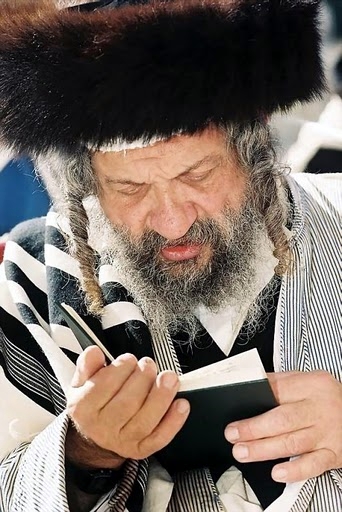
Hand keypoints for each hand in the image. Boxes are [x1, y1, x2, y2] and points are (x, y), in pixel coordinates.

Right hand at [66, 346, 189, 466]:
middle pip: (128, 403)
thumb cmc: (93, 403)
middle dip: (144, 378)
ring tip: (170, 378)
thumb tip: (94, 352)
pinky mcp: (141, 449)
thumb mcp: (83, 381)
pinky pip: (159, 438)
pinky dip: (174, 421)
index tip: (130, 359)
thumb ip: (88, 364)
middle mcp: (102, 427)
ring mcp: (122, 441)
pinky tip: (181, 404)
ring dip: (162, 396)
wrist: (94, 435)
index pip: (104, 385)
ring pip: (145, 421)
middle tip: (149, 365)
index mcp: (84, 408)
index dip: (122, 368)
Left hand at [224, 370, 341, 482]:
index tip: (236, 410)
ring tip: (243, 452)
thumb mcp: (307, 380)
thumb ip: (280, 382)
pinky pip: (313, 464)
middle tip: (233, 435)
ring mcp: (326, 433)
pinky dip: (294, 470)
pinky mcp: (333, 454)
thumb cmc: (326, 397)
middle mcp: (319, 409)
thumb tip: (250, 385)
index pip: (278, 391)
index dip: (255, 400)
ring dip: (264, 450)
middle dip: (254, 429)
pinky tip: (277, 472)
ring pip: (292, 443)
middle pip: (282, 419)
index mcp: (311, 385)